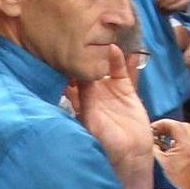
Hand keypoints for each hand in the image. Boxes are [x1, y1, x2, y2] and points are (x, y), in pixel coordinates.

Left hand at [77, 45, 153, 188]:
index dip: (64, 66)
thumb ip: (84, 106)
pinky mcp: (126, 90)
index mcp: (79, 101)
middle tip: (77, 33)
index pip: (68, 80)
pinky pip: (122, 70)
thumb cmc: (106, 145)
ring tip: (99, 35)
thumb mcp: (91, 125)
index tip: (58, 48)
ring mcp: (109, 90)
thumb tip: (73, 86)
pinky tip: (118, 47)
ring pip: (102, 66)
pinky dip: (121, 59)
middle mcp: (92, 93)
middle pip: (84, 68)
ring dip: (101, 53)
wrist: (131, 155)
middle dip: (81, 54)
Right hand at [151, 119, 189, 188]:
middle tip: (156, 134)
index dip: (161, 124)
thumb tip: (147, 137)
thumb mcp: (155, 160)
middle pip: (182, 127)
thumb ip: (151, 145)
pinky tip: (167, 152)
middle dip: (168, 128)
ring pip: (186, 136)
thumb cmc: (168, 184)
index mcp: (186, 146)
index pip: (174, 124)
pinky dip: (178, 144)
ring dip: (173, 136)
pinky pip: (188, 146)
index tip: (152, 130)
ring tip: (160, 143)